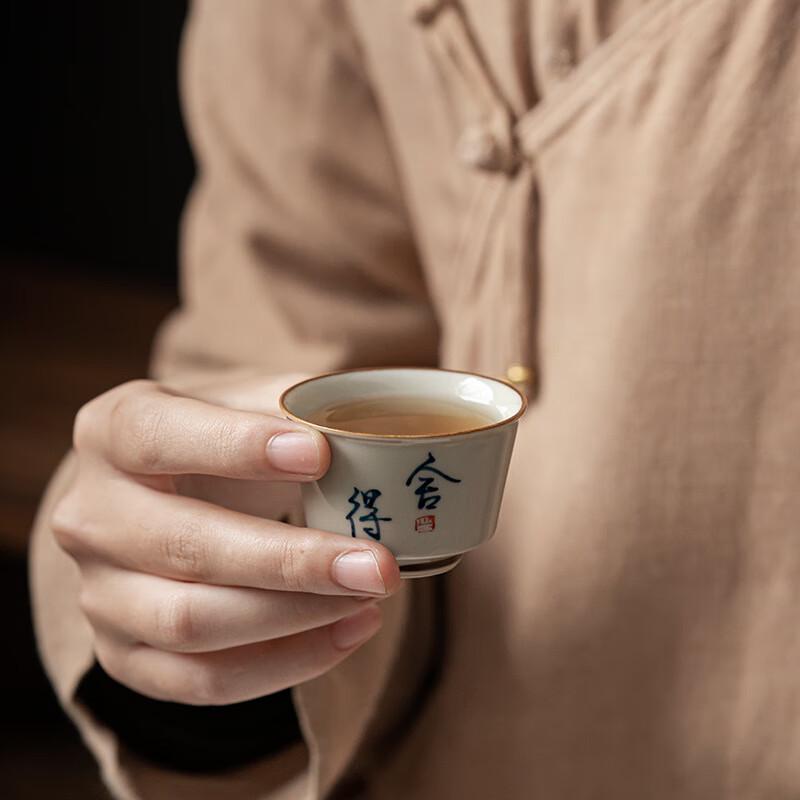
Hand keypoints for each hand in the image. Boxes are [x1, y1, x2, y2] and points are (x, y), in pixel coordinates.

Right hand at [51, 378, 399, 705]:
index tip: (321, 454)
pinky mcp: (124, 654)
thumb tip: (363, 431)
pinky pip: (202, 681)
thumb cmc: (213, 440)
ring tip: (371, 597)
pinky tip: (347, 632)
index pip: (159, 438)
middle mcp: (90, 515)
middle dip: (292, 561)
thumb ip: (293, 402)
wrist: (157, 497)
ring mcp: (99, 593)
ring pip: (193, 624)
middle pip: (187, 548)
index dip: (238, 446)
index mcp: (112, 431)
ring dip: (297, 618)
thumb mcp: (242, 400)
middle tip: (377, 563)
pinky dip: (286, 664)